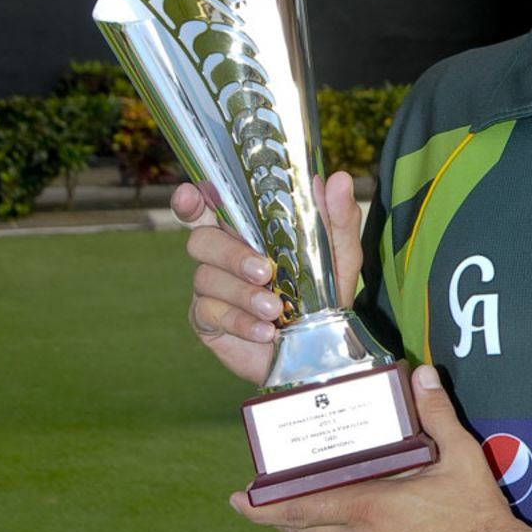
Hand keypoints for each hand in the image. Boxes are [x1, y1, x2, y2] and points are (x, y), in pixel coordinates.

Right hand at [171, 171, 364, 385]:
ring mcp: (211, 288)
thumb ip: (338, 219)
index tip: (191, 195)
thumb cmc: (323, 297)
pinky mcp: (208, 321)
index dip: (191, 200)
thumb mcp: (340, 257)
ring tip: (274, 309)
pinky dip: (240, 322)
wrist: (317, 352)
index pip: (208, 207)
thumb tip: (338, 179)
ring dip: (242, 294)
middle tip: (263, 272)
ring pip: (206, 278)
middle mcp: (222, 255)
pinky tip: (265, 331)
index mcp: (247, 233)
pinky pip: (211, 314)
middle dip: (231, 254)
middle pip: (201, 240)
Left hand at [228, 365, 526, 531]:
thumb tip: (422, 375)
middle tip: (264, 500)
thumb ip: (437, 414)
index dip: (263, 507)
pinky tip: (390, 528)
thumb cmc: (480, 515)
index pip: (300, 509)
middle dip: (282, 515)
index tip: (236, 500)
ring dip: (334, 522)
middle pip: (306, 529)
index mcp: (369, 511)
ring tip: (349, 499)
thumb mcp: (462, 457)